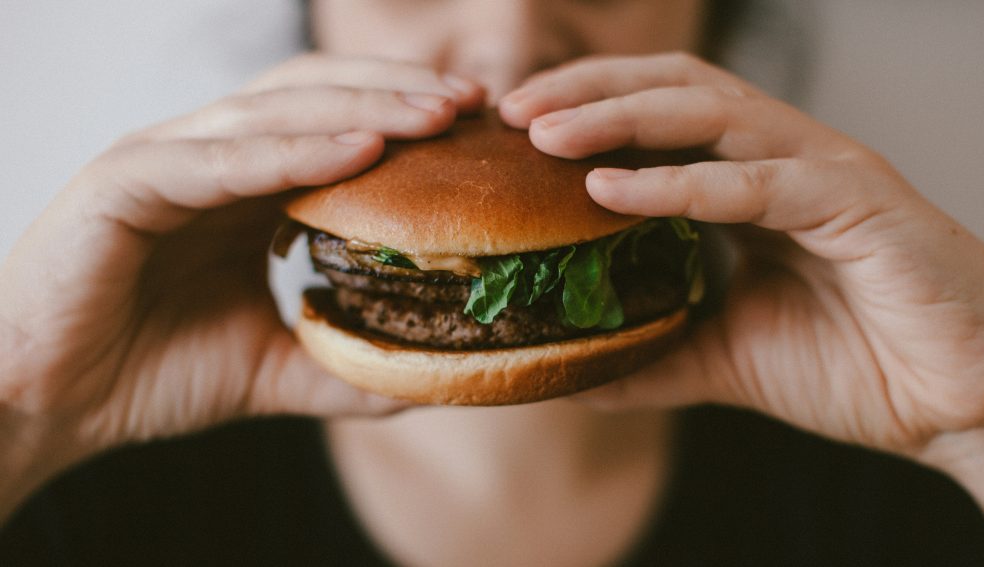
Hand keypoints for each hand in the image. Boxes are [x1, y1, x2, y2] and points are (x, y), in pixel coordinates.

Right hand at [0, 55, 484, 510]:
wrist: (47, 404)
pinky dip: (293, 151)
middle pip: (316, 97)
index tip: (477, 130)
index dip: (405, 119)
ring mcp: (165, 160)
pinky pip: (222, 160)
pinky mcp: (124, 182)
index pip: (335, 124)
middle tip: (474, 104)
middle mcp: (207, 157)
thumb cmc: (148, 373)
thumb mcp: (271, 368)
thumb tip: (426, 377)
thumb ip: (342, 365)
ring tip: (437, 114)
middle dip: (399, 94)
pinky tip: (360, 151)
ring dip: (363, 107)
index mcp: (241, 185)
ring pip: (276, 113)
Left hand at [499, 52, 983, 458]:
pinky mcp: (860, 204)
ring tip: (544, 133)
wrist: (964, 407)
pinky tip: (612, 189)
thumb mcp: (728, 357)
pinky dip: (682, 183)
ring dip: (619, 116)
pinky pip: (758, 181)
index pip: (658, 119)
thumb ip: (656, 352)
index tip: (512, 134)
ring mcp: (823, 172)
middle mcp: (785, 159)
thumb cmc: (860, 368)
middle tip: (511, 111)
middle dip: (587, 91)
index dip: (585, 113)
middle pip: (673, 90)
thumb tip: (577, 372)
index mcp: (755, 183)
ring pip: (710, 113)